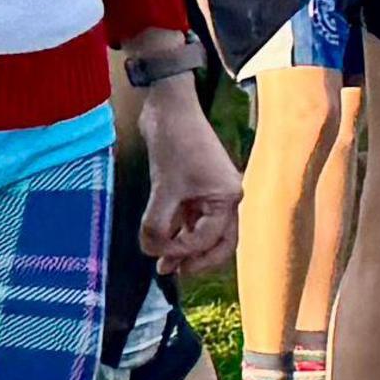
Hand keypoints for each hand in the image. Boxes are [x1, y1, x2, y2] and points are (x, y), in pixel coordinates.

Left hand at [133, 85, 241, 277]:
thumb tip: (150, 251)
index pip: (210, 239)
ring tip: (163, 264)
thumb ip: (157, 224)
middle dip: (195, 259)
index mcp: (229, 197)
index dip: (184, 250)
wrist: (169, 107)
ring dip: (184, 248)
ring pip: (203, 232)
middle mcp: (226, 198)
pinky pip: (192, 218)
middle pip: (218, 242)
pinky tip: (162, 243)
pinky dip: (178, 231)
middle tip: (172, 272)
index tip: (159, 254)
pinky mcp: (196, 188)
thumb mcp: (164, 188)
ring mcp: (212, 193)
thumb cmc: (174, 142)